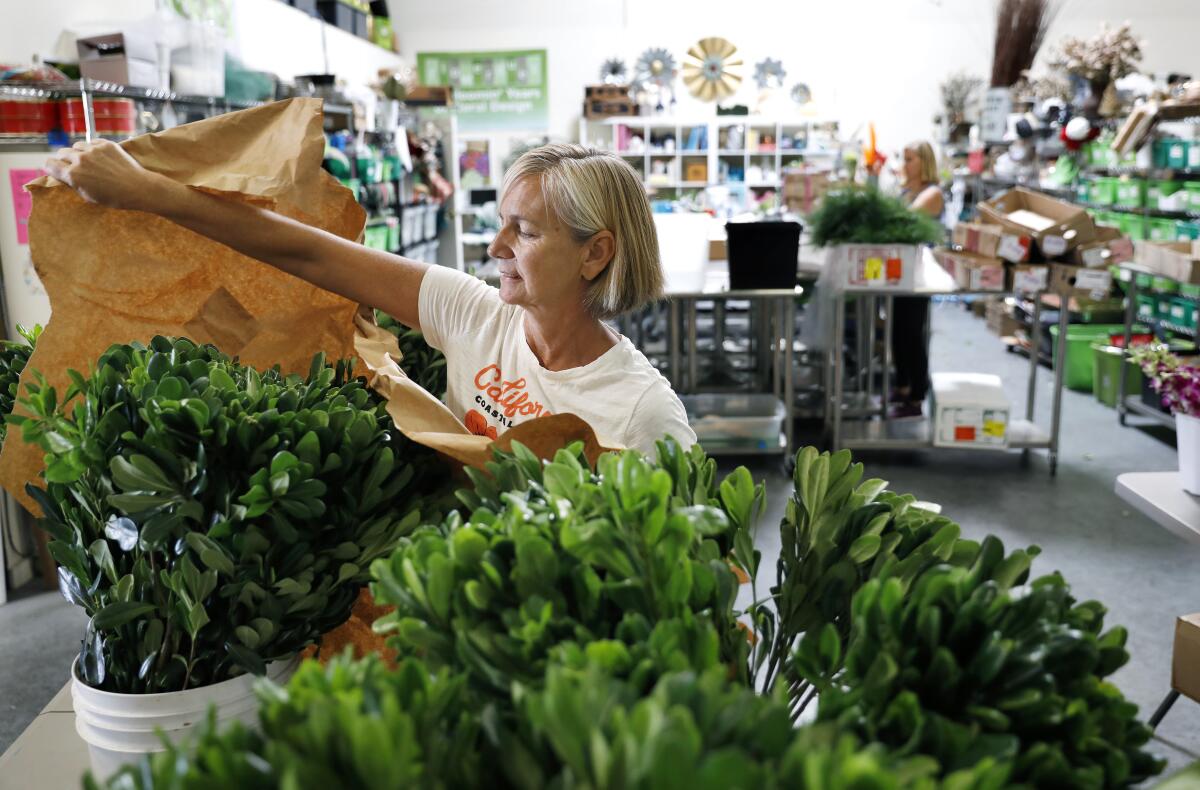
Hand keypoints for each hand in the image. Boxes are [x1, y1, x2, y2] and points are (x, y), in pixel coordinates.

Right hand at [44, 139, 160, 211]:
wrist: (139, 188)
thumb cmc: (115, 197)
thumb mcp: (89, 196)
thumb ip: (73, 184)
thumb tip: (63, 176)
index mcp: (72, 174)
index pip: (49, 164)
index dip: (50, 167)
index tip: (54, 168)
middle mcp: (80, 159)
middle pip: (61, 153)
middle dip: (64, 159)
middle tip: (71, 165)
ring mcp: (93, 150)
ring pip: (76, 146)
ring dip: (78, 152)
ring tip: (87, 161)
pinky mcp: (105, 144)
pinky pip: (91, 142)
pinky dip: (92, 148)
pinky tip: (99, 157)